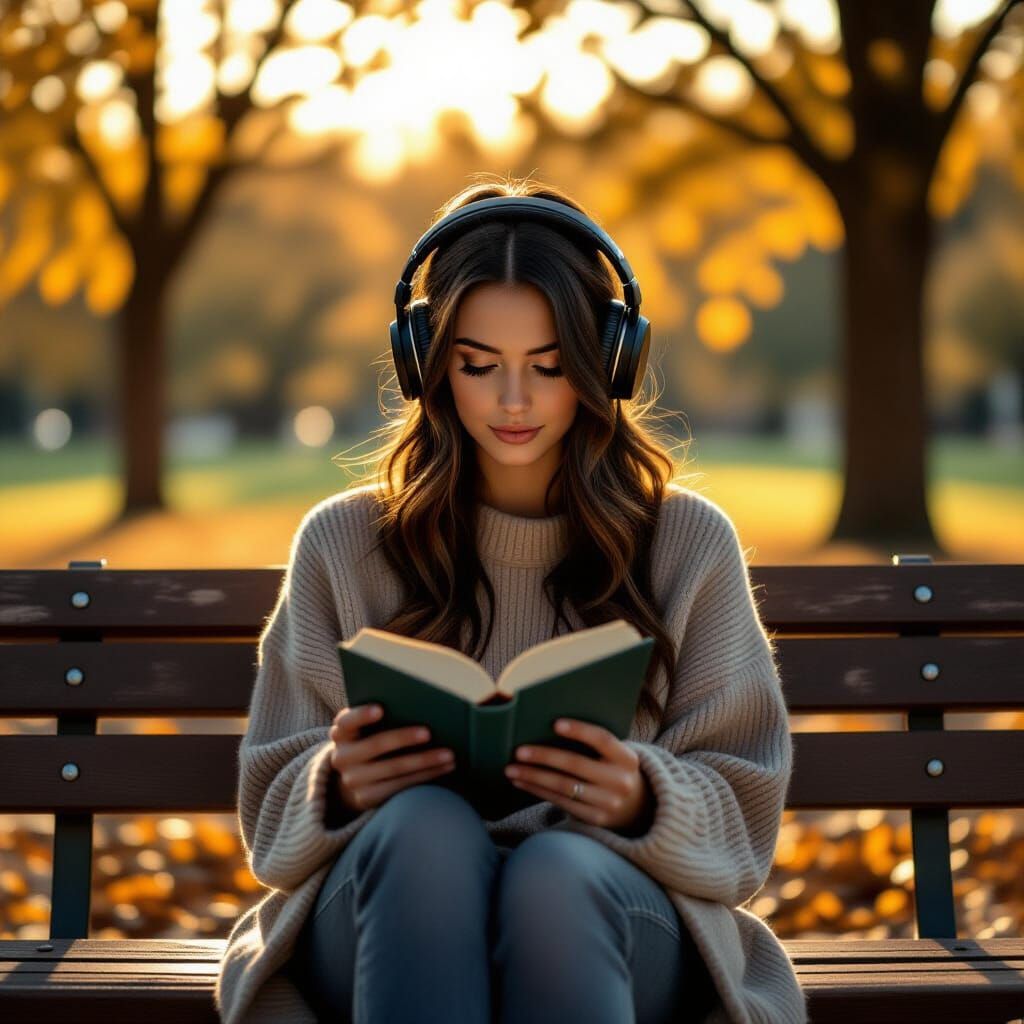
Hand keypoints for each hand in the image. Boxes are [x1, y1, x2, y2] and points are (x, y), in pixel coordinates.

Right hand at [329, 704, 455, 812]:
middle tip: (429, 732)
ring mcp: (353, 780)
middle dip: (404, 738)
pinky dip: (426, 776)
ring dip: (425, 761)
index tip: (381, 709)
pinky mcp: (367, 799)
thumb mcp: (367, 729)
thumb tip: (419, 705)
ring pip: (394, 768)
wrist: (354, 778)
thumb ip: (382, 717)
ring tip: (449, 754)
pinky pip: (401, 787)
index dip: (362, 715)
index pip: (347, 721)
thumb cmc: (370, 740)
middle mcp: (342, 757)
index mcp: (341, 732)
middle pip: (375, 745)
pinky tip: (444, 768)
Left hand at [504, 718, 654, 831]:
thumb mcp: (616, 757)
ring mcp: (608, 803)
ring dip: (534, 777)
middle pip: (576, 765)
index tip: (555, 723)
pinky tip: (523, 782)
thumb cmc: (615, 770)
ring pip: (564, 786)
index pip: (603, 740)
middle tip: (519, 751)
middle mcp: (620, 781)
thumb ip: (594, 746)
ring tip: (512, 769)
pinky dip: (538, 791)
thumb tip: (549, 728)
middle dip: (544, 757)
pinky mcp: (595, 819)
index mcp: (627, 759)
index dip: (580, 731)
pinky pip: (561, 802)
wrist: (638, 809)